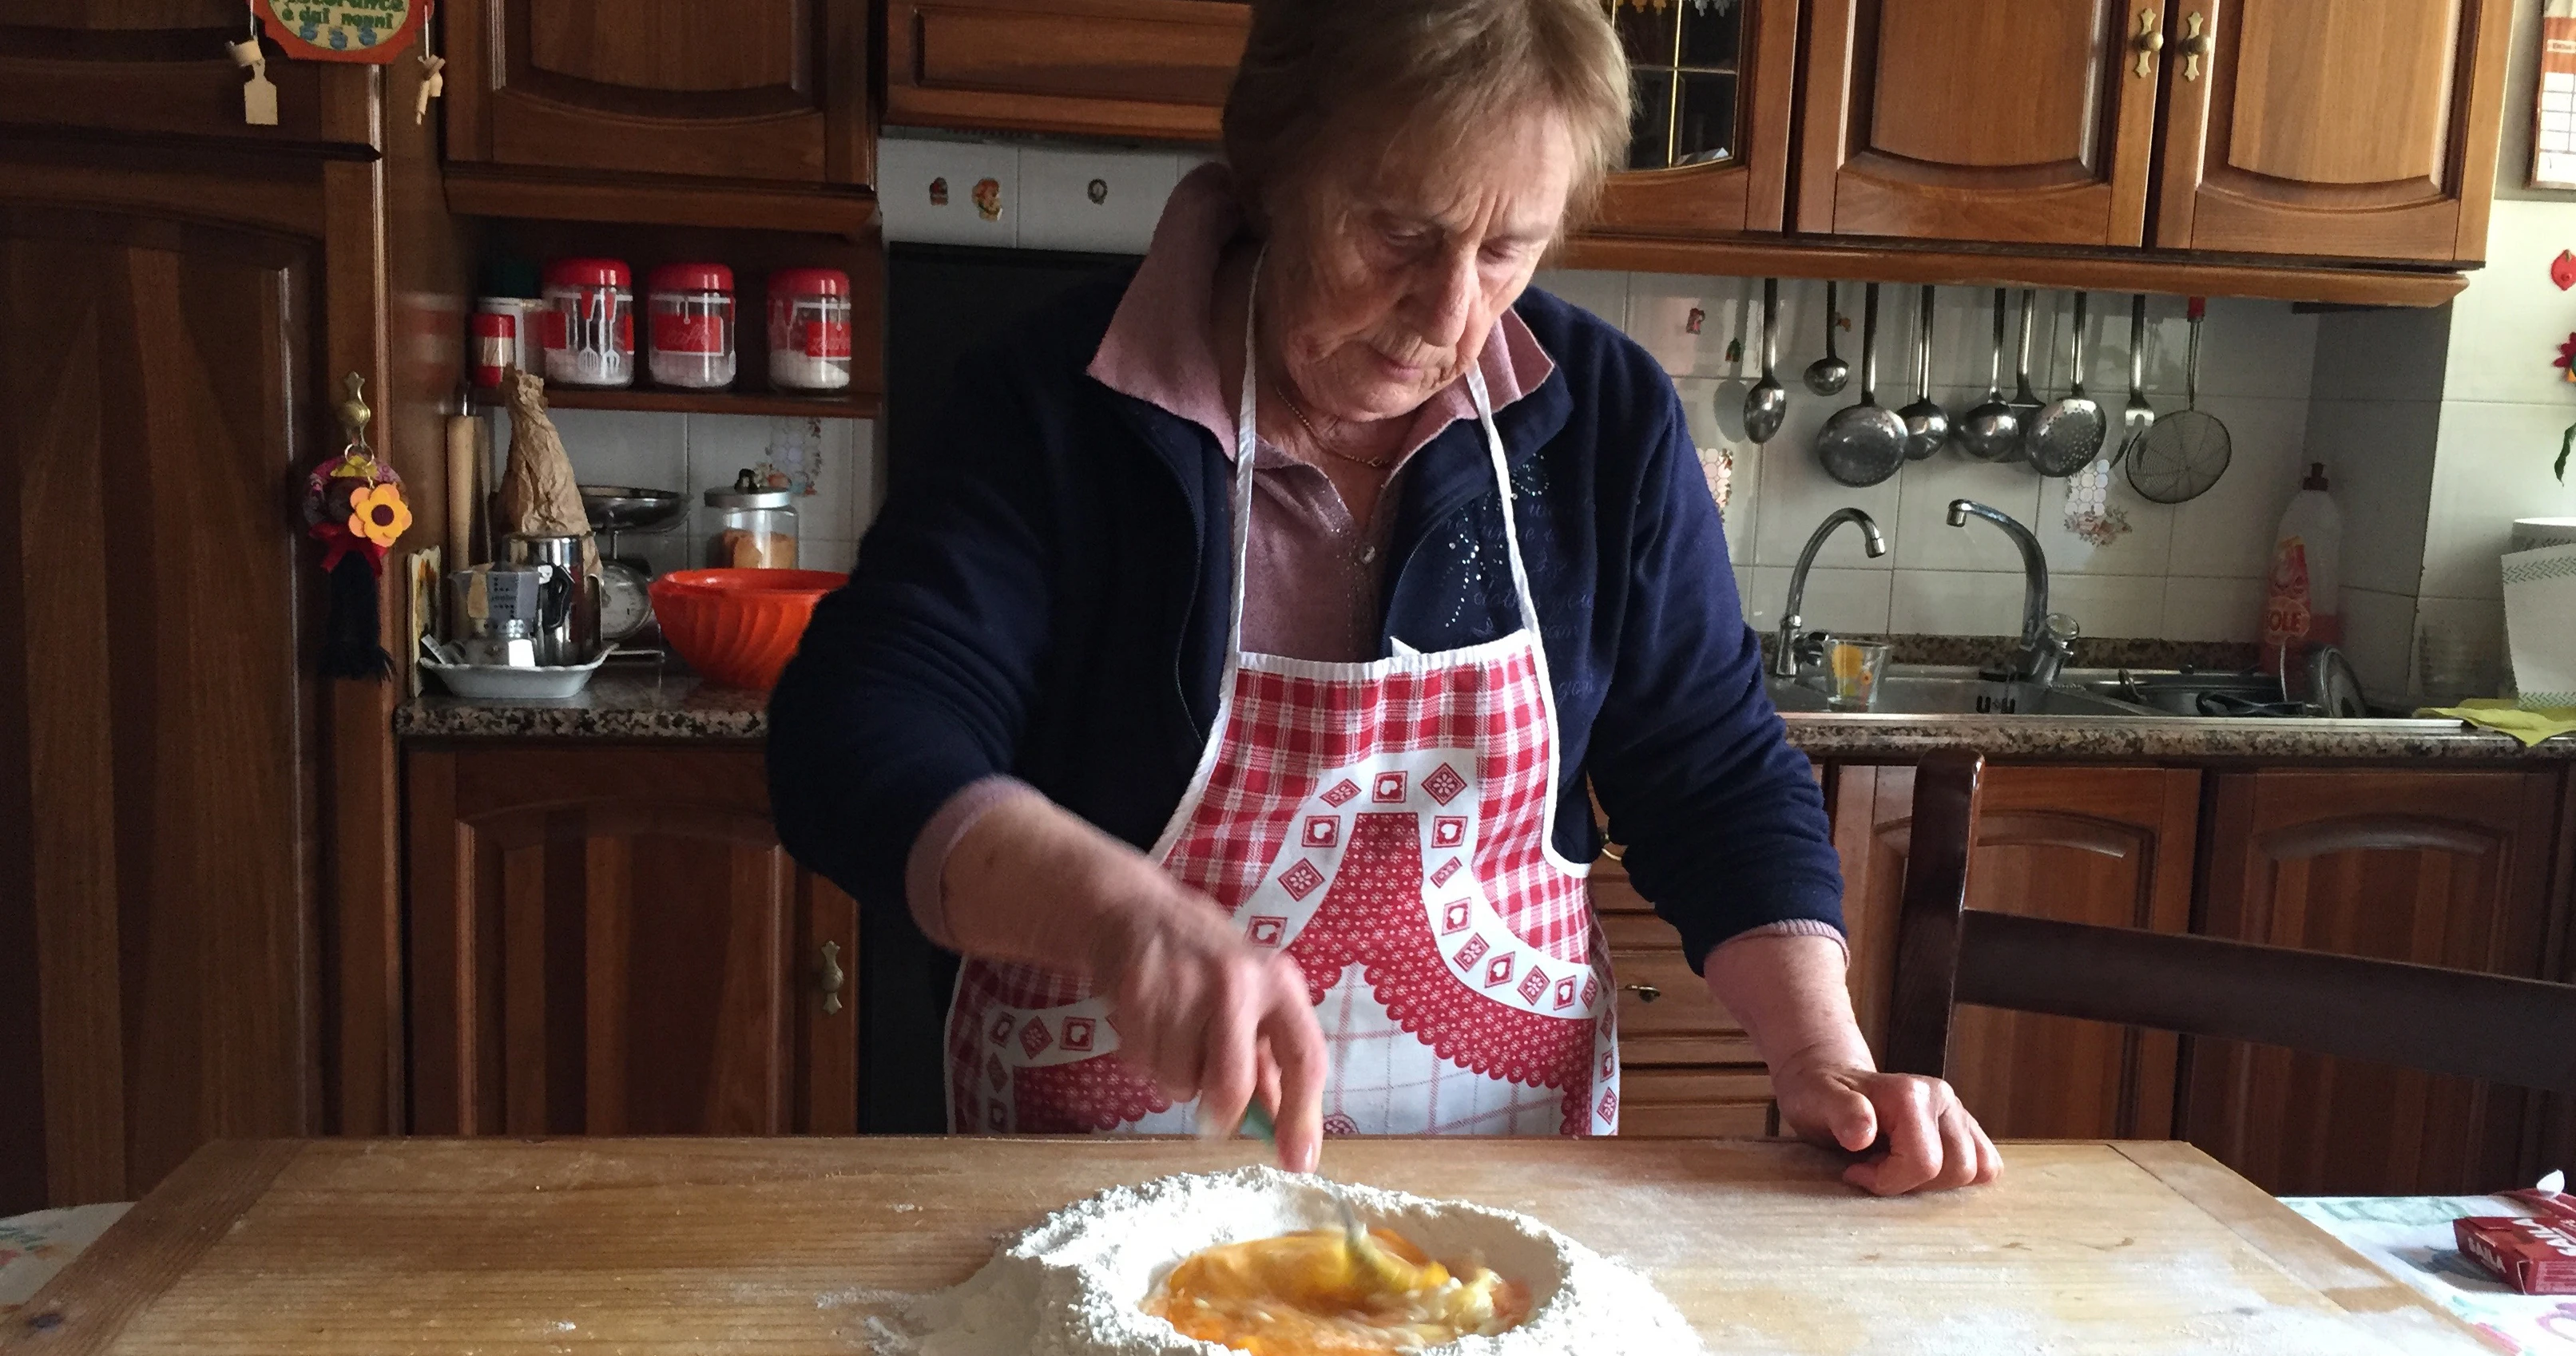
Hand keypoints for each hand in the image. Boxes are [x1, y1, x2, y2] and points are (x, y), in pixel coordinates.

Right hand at [1086, 875, 1327, 1173]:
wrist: (1136, 912)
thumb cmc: (1207, 966)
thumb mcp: (1252, 1002)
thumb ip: (1270, 1066)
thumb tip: (1286, 1135)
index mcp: (1279, 984)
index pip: (1305, 1057)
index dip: (1304, 1116)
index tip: (1299, 1163)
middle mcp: (1238, 981)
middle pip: (1232, 1083)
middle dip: (1221, 1114)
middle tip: (1213, 1123)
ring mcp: (1184, 984)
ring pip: (1180, 1081)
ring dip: (1176, 1078)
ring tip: (1177, 1038)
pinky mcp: (1137, 990)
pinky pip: (1143, 1064)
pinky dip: (1145, 1062)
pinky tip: (1149, 1025)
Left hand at [1771, 1057, 2001, 1195]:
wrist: (1828, 1081)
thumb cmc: (1820, 1094)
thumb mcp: (1816, 1101)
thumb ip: (1840, 1113)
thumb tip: (1862, 1134)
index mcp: (1912, 1094)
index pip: (1925, 1163)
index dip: (1888, 1180)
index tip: (1855, 1171)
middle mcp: (1942, 1099)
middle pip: (1957, 1169)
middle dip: (1911, 1182)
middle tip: (1874, 1167)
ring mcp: (1958, 1113)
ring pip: (1976, 1171)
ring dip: (1933, 1182)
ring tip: (1894, 1166)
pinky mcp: (1965, 1128)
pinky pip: (1986, 1165)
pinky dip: (1955, 1178)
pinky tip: (1917, 1168)